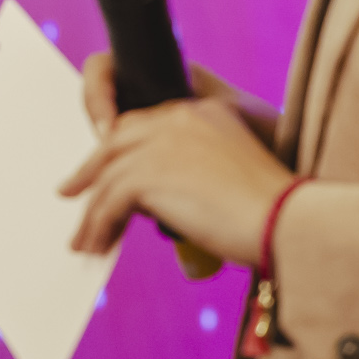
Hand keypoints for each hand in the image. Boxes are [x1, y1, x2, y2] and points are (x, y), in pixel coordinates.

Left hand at [58, 65, 294, 264]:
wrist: (287, 222)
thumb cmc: (272, 212)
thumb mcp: (227, 175)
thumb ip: (190, 170)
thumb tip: (151, 197)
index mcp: (199, 111)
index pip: (142, 125)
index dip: (118, 152)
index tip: (103, 175)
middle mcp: (177, 118)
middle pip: (114, 143)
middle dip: (90, 173)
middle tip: (72, 196)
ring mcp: (160, 143)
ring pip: (107, 178)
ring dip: (93, 214)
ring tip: (85, 242)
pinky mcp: (148, 173)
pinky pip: (108, 202)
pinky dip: (98, 227)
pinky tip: (96, 247)